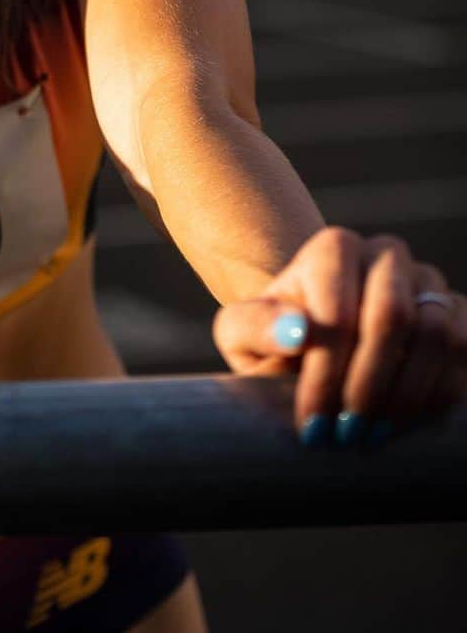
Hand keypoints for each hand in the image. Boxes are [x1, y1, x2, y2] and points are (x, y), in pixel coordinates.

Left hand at [212, 227, 466, 447]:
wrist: (315, 335)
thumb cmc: (274, 335)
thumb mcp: (242, 332)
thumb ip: (255, 326)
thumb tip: (295, 332)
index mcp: (334, 248)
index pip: (337, 312)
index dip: (327, 375)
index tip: (313, 425)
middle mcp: (386, 253)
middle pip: (392, 318)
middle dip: (369, 387)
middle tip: (348, 437)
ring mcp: (428, 280)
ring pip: (436, 335)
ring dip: (407, 396)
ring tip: (374, 436)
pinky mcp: (458, 310)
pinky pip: (465, 350)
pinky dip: (441, 393)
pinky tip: (406, 422)